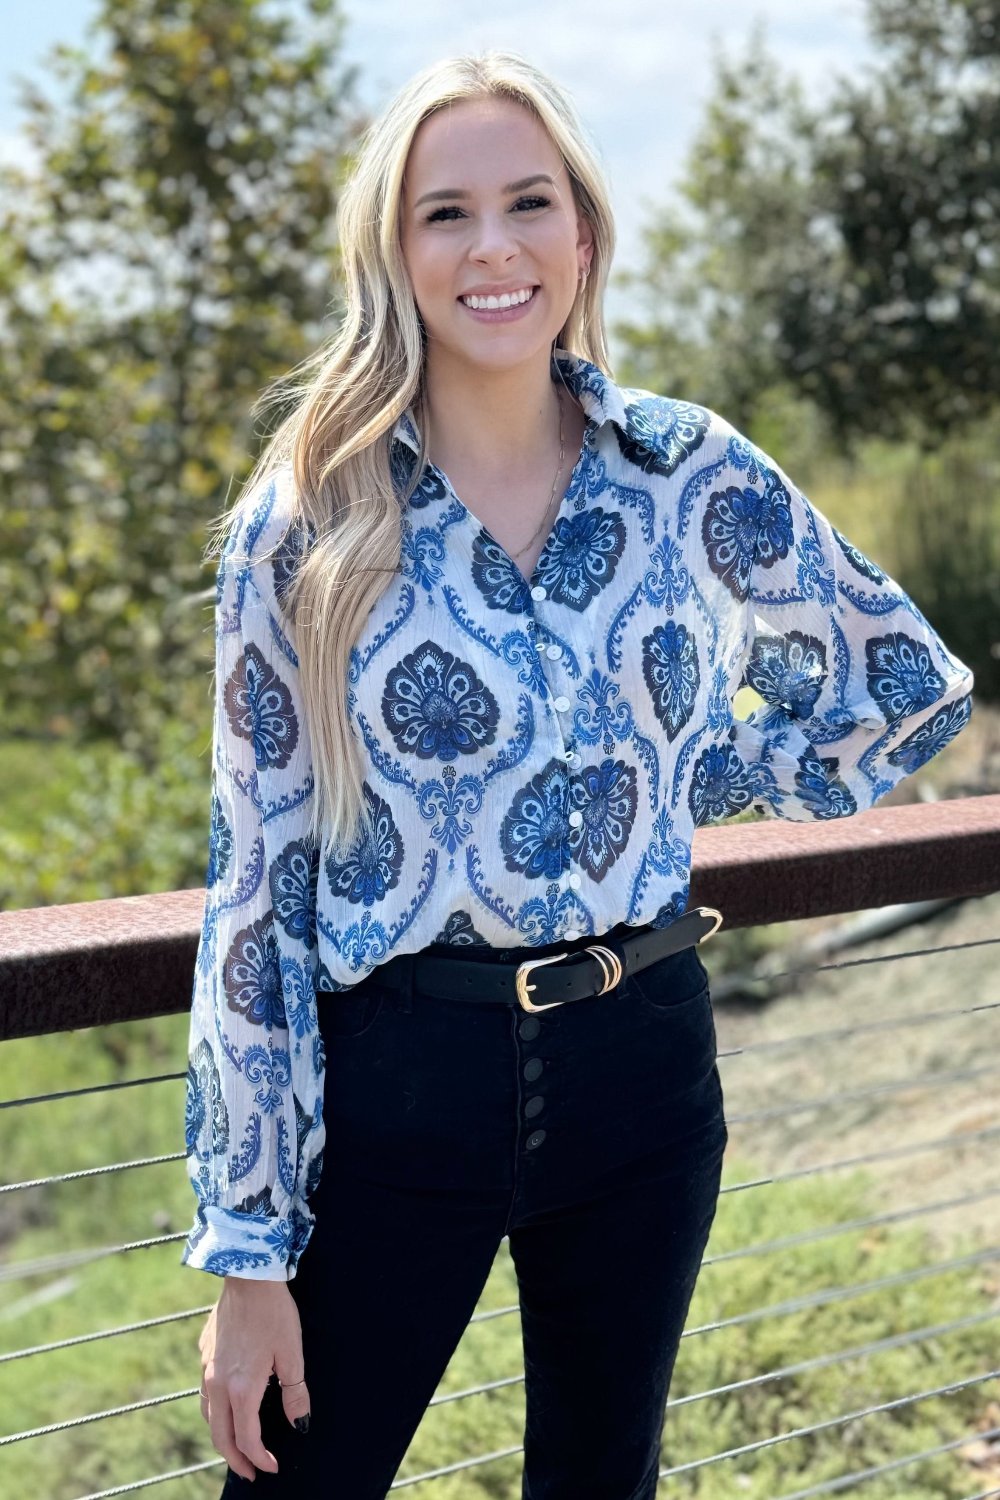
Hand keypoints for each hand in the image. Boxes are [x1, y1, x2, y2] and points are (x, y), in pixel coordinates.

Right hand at [198, 1277, 311, 1480]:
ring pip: (208, 1416)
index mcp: (241, 1388)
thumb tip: (299, 1424)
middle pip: (220, 1436)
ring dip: (222, 1437)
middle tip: (250, 1473)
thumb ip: (294, 1392)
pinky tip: (227, 1407)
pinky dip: (215, 1412)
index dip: (259, 1459)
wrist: (247, 1275)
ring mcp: (207, 1368)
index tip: (271, 1468)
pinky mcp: (204, 1353)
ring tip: (238, 1446)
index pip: (246, 1439)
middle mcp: (218, 1383)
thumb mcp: (292, 1353)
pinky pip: (205, 1393)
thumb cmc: (274, 1313)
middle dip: (235, 1459)